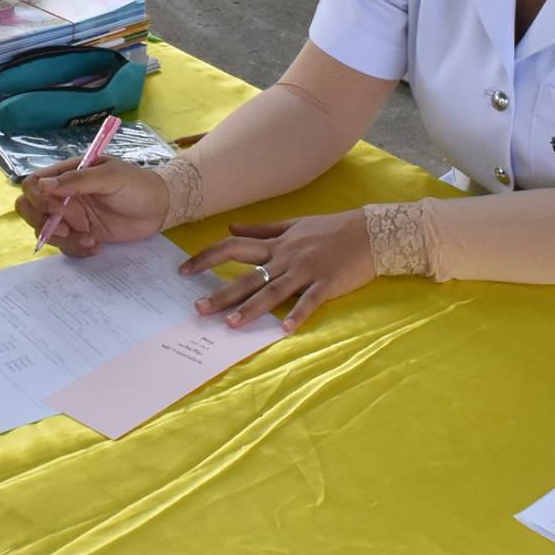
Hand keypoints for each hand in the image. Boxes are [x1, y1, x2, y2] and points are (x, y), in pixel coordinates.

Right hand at [16, 154, 169, 255]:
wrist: (159, 208)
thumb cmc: (136, 184)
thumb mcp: (109, 176)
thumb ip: (76, 180)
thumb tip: (42, 185)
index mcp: (67, 175)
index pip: (33, 184)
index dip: (38, 198)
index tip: (59, 208)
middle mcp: (63, 196)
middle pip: (28, 208)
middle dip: (41, 222)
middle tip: (67, 229)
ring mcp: (71, 216)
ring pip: (45, 231)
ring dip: (64, 240)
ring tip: (92, 240)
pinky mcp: (81, 234)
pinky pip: (65, 246)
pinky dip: (77, 249)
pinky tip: (98, 245)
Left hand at [182, 211, 374, 332]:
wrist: (369, 233)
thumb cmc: (332, 229)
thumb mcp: (294, 224)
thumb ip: (262, 229)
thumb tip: (231, 228)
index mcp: (277, 245)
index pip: (233, 248)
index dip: (207, 257)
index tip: (184, 270)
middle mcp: (286, 258)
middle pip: (247, 276)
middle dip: (221, 294)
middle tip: (198, 309)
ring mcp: (305, 271)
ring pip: (272, 292)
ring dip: (251, 309)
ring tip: (230, 324)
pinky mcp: (325, 284)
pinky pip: (309, 302)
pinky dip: (297, 315)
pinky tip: (283, 330)